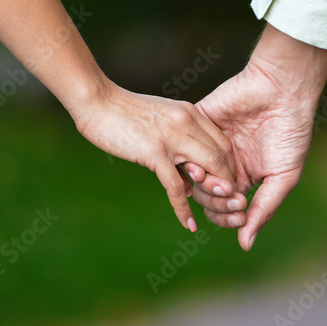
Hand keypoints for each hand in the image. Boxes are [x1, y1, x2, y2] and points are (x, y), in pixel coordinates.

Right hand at [75, 82, 237, 231]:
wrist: (96, 101)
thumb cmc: (123, 113)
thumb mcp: (161, 121)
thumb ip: (178, 145)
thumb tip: (187, 180)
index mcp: (190, 112)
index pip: (223, 142)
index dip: (230, 167)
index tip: (227, 185)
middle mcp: (187, 122)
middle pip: (222, 156)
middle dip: (228, 182)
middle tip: (226, 204)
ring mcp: (172, 137)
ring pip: (208, 169)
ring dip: (214, 195)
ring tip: (216, 214)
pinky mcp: (154, 152)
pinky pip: (176, 186)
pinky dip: (184, 208)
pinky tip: (189, 224)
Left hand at [187, 24, 326, 249]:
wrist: (283, 90)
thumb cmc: (290, 133)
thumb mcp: (283, 176)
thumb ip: (264, 209)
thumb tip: (245, 244)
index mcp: (245, 177)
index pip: (226, 208)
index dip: (229, 217)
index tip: (241, 212)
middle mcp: (224, 163)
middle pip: (207, 196)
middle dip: (216, 202)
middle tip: (231, 194)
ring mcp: (209, 143)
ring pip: (193, 174)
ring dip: (201, 184)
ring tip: (212, 181)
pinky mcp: (198, 122)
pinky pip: (185, 147)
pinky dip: (190, 162)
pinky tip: (200, 167)